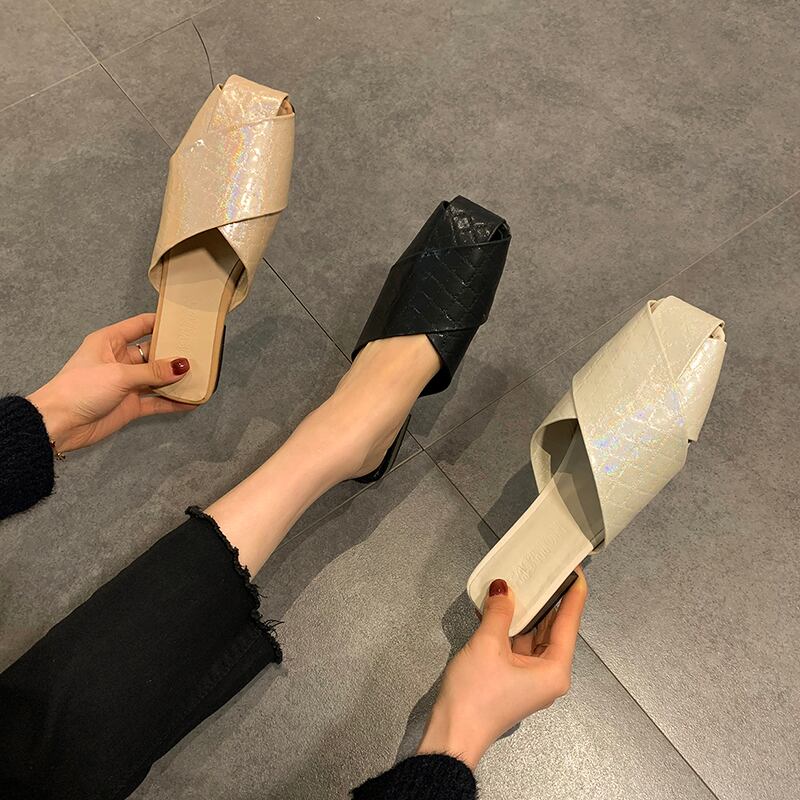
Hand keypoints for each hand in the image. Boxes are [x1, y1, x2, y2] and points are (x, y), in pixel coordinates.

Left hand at [27, 313, 193, 452]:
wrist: (59, 424)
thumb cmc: (79, 389)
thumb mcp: (119, 374)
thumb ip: (153, 371)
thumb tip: (182, 366)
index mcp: (110, 342)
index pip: (141, 325)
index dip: (162, 322)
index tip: (185, 322)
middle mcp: (120, 360)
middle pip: (154, 353)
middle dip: (175, 353)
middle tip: (201, 352)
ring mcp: (126, 384)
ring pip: (158, 379)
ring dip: (176, 380)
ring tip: (201, 377)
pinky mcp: (130, 405)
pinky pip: (157, 402)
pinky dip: (173, 402)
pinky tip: (191, 401)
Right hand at [417, 568, 587, 768]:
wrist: (452, 733)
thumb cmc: (477, 693)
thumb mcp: (487, 645)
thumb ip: (499, 612)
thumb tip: (503, 588)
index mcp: (554, 669)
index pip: (569, 622)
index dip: (574, 593)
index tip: (575, 568)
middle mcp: (549, 674)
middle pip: (554, 628)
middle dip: (549, 599)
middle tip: (547, 568)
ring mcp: (530, 677)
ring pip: (534, 635)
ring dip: (527, 611)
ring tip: (524, 580)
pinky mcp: (513, 678)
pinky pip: (519, 645)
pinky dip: (512, 625)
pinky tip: (501, 605)